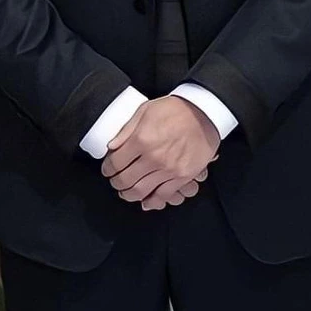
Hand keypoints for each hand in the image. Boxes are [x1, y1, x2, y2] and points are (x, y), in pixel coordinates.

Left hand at [100, 95, 219, 210]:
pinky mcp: (182, 177)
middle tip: (114, 181)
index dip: (107, 169)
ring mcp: (168, 169)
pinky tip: (145, 201)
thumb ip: (126, 131)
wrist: (203, 114)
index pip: (116, 162)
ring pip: (141, 191)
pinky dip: (151, 201)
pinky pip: (163, 196)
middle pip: (125, 179)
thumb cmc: (174, 109)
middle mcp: (153, 157)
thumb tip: (111, 147)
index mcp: (141, 139)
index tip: (107, 169)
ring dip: (129, 194)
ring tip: (126, 191)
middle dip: (116, 183)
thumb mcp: (145, 111)